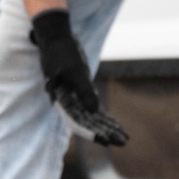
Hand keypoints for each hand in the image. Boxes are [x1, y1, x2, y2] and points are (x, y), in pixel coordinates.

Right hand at [32, 9, 128, 146]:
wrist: (55, 37)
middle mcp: (66, 102)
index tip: (106, 141)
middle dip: (105, 133)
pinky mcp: (79, 91)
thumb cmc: (63, 52)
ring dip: (107, 127)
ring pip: (91, 118)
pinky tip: (115, 124)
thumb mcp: (75, 71)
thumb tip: (94, 111)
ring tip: (124, 137)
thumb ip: (84, 91)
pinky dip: (104, 116)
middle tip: (123, 142)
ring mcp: (72, 97)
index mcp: (61, 100)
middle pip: (86, 123)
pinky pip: (92, 108)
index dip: (92, 133)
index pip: (77, 122)